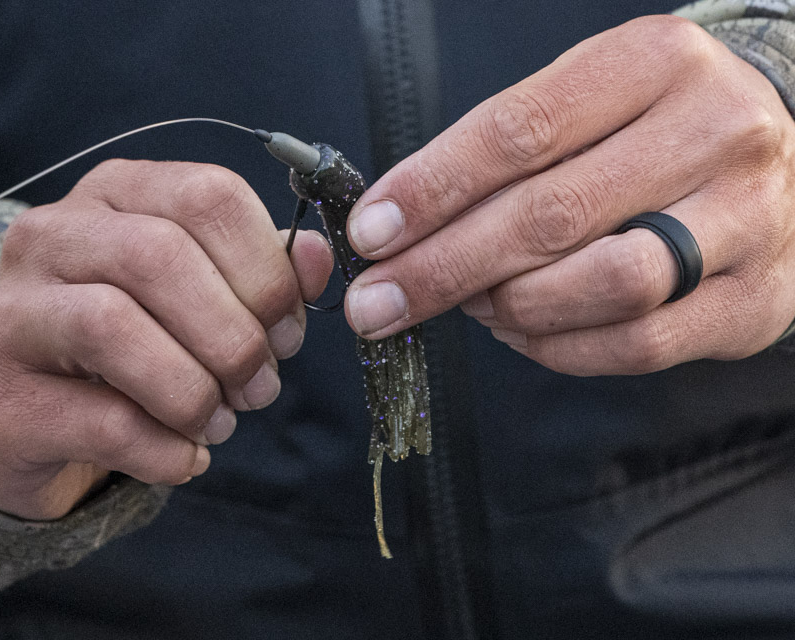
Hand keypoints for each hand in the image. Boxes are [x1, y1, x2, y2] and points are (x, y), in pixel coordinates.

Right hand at [0, 160, 332, 518]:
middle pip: (159, 256)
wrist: (32, 416)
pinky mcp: (0, 396)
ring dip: (194, 390)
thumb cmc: (134, 345)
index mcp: (115, 193)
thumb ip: (264, 274)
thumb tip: (318, 257)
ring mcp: (12, 311)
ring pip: (113, 327)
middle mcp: (51, 234)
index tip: (287, 331)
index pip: (207, 196)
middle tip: (259, 388)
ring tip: (219, 421)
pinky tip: (184, 456)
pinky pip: (103, 420)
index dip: (267, 270)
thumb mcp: (201, 294)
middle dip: (233, 335)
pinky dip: (166, 449)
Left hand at [342, 15, 794, 375]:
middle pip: (553, 215)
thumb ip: (498, 158)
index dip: (432, 189)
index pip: (520, 131)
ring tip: (470, 305)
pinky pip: (639, 343)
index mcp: (653, 63)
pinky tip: (522, 330)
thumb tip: (398, 228)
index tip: (371, 233)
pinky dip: (559, 346)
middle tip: (378, 303)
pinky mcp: (756, 298)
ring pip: (605, 283)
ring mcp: (748, 219)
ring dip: (510, 308)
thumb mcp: (581, 106)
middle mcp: (715, 132)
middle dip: (444, 268)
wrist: (777, 157)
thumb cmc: (646, 131)